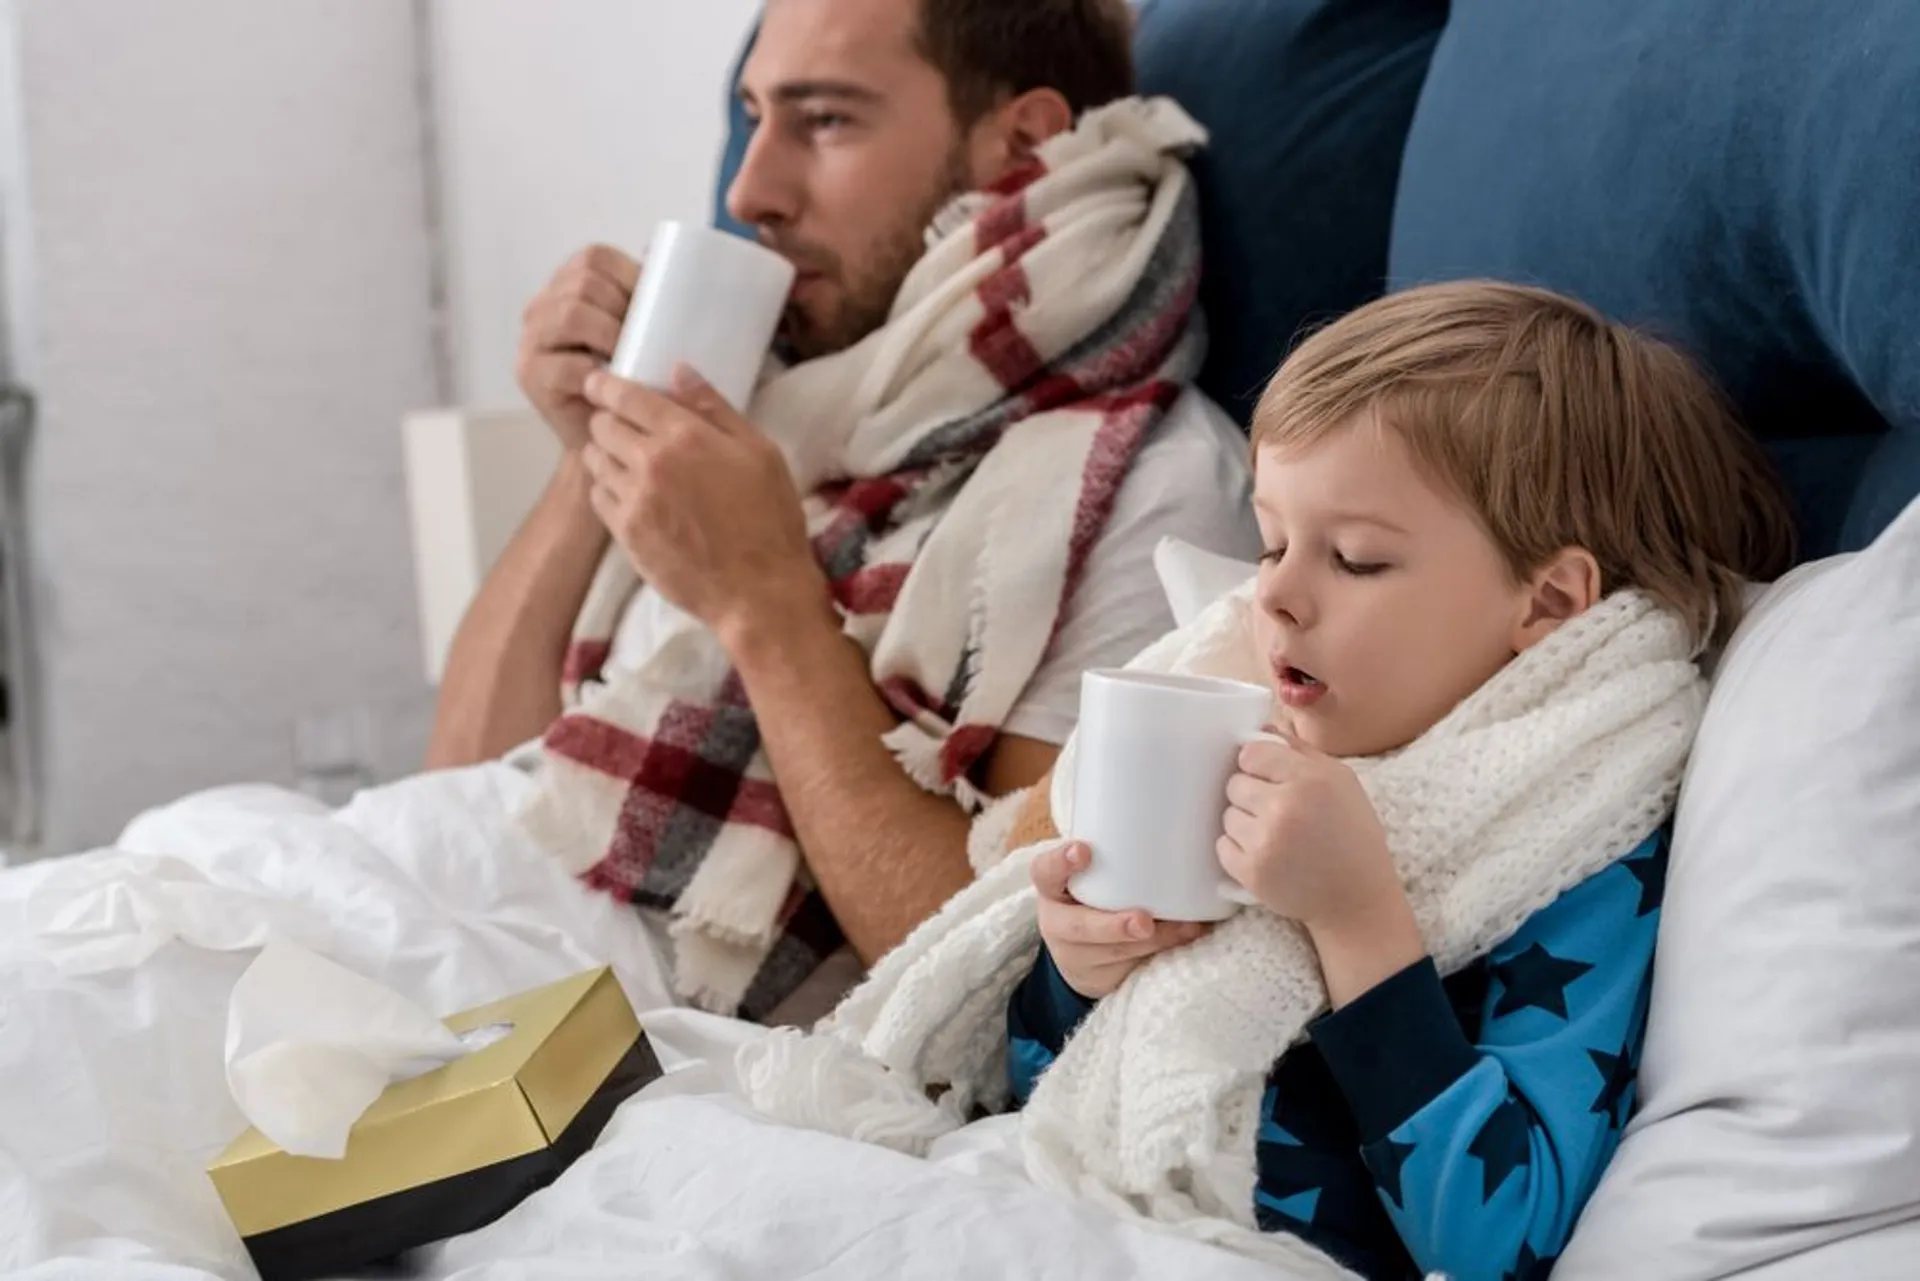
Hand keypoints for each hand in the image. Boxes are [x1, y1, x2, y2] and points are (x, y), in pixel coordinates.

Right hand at [516, 245, 639, 450]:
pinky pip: (564, 365)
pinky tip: (611, 382)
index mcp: (570, 283)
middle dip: (622, 308)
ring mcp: (532, 338)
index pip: (596, 257)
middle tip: (645, 339)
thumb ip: (651, 298)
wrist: (614, 436)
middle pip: (584, 282)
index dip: (630, 275)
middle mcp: (544, 305)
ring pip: (571, 314)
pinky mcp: (529, 374)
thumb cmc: (636, 379)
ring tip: (630, 358)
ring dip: (610, 335)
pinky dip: (594, 373)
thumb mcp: (646, 332)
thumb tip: (665, 257)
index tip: (657, 306)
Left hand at [578, 364, 826, 643]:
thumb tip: (679, 371)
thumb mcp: (761, 453)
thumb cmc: (770, 520)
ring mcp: (633, 501)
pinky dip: (608, 489)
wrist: (760, 592)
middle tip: (623, 425)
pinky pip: (598, 497)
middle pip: (602, 425)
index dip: (605, 385)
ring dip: (606, 454)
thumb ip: (716, 409)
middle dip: (608, 419)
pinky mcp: (625, 535)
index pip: (626, 396)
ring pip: (595, 461)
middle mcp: (650, 464)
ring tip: (628, 461)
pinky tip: (631, 494)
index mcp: (685, 436)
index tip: (598, 382)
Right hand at [1032, 841, 1210, 998]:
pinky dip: (1160, 953)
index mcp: (1052, 888)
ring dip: (1151, 942)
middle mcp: (1057, 923)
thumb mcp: (1091, 876)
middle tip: (1143, 921)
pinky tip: (1184, 938)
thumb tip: (1175, 819)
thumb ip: (1113, 856)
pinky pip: (1128, 968)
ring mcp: (1075, 955)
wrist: (1081, 953)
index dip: (1060, 862)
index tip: (1084, 850)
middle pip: (1078, 927)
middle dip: (1113, 926)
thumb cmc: (1094, 896)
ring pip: (1111, 952)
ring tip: (1184, 929)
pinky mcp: (1098, 978)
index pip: (1044, 871)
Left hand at [1220, 735, 1424, 1005]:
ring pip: (1227, 815)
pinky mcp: (1252, 872)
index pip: (1250, 753)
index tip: (1268, 777)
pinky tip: (1264, 853)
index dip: (1256, 765)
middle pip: (1234, 783)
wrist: (1357, 898)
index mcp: (1309, 779)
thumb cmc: (1351, 835)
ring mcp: (1266, 841)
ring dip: (1244, 822)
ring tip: (1273, 834)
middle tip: (1275, 810)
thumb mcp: (1340, 781)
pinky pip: (1222, 846)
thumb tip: (1260, 726)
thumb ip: (1298, 750)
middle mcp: (1285, 807)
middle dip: (1250, 795)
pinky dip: (1237, 849)